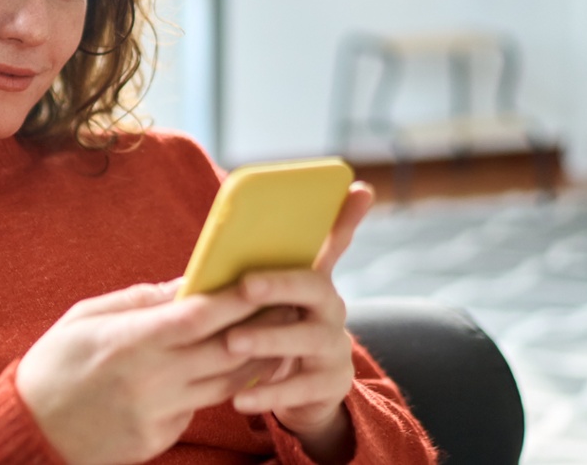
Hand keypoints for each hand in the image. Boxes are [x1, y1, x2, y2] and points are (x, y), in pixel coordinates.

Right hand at [16, 279, 280, 464]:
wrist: (31, 430)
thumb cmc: (54, 364)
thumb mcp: (85, 317)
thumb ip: (139, 300)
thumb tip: (186, 284)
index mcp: (129, 342)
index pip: (199, 316)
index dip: (236, 298)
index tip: (262, 279)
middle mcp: (150, 379)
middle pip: (225, 351)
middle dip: (261, 326)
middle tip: (288, 304)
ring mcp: (158, 413)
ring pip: (226, 385)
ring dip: (256, 360)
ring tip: (277, 336)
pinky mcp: (160, 438)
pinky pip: (200, 408)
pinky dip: (220, 388)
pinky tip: (234, 371)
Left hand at [224, 181, 374, 462]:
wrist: (301, 392)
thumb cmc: (275, 331)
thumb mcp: (268, 299)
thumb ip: (255, 269)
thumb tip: (227, 238)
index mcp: (314, 281)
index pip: (334, 242)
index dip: (347, 217)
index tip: (358, 188)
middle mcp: (332, 309)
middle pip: (316, 287)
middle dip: (281, 283)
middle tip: (245, 284)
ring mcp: (334, 347)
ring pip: (307, 339)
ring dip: (268, 338)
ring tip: (231, 342)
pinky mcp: (330, 385)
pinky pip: (299, 389)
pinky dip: (267, 392)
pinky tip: (239, 398)